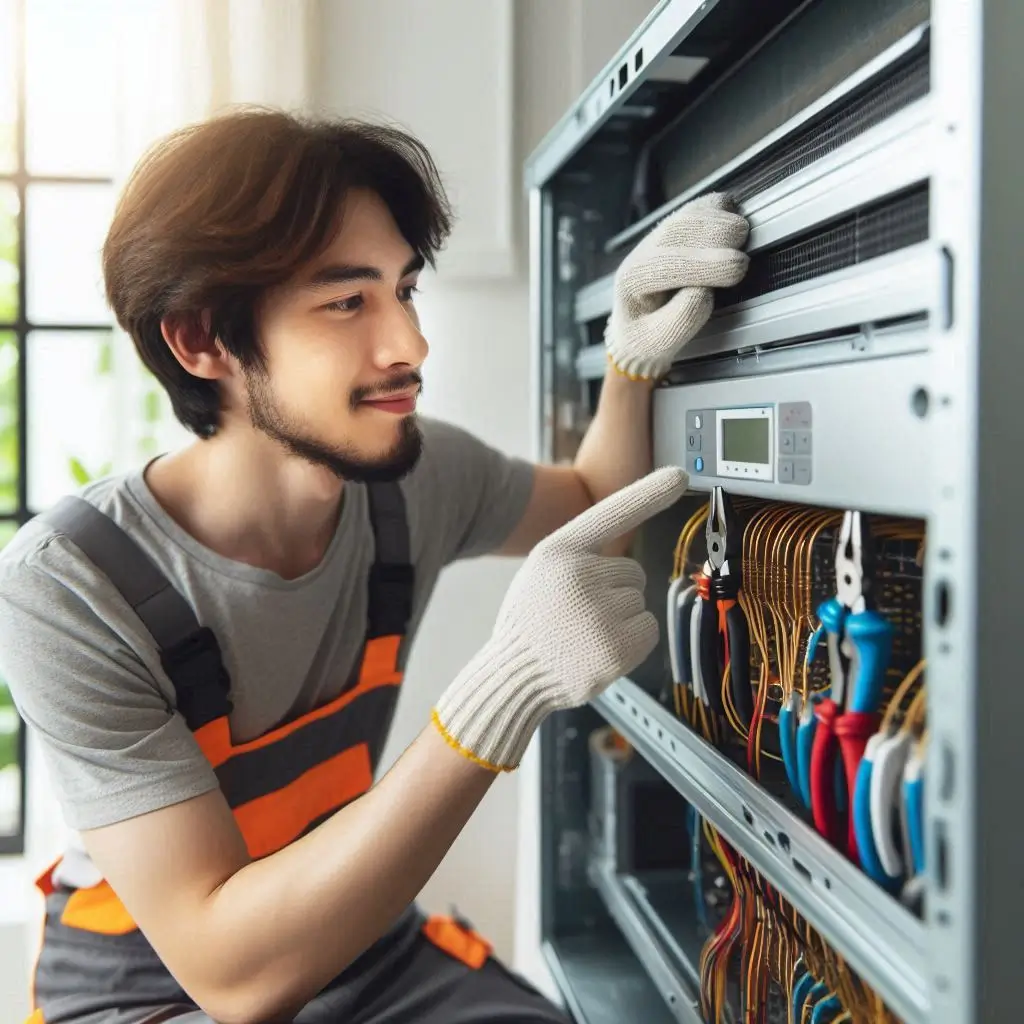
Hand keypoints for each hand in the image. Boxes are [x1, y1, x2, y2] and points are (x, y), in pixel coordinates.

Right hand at [433, 466, 687, 769]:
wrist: (513, 675)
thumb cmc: (531, 623)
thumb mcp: (541, 572)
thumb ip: (579, 556)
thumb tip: (629, 562)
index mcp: (558, 552)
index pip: (611, 514)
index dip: (649, 493)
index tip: (679, 475)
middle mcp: (580, 577)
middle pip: (633, 572)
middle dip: (615, 591)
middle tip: (580, 612)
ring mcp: (598, 614)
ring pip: (640, 601)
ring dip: (621, 618)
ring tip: (585, 632)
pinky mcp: (615, 648)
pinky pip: (649, 629)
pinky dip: (633, 641)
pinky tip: (601, 648)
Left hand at [605, 193, 748, 380]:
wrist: (637, 332)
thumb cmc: (647, 339)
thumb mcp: (660, 343)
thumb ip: (682, 318)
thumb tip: (705, 290)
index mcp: (633, 281)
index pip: (669, 264)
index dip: (707, 263)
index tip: (739, 266)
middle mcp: (641, 253)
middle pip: (679, 230)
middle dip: (715, 234)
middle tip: (742, 249)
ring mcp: (657, 239)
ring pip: (686, 215)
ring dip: (717, 218)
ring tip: (740, 232)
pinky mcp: (674, 232)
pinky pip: (694, 210)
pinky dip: (715, 208)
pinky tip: (731, 214)